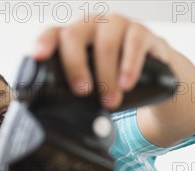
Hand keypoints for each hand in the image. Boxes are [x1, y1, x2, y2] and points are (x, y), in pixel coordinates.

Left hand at [31, 14, 173, 109]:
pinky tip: (127, 84)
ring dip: (106, 76)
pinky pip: (134, 43)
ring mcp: (117, 25)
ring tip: (110, 102)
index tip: (39, 56)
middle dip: (75, 66)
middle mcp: (92, 25)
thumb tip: (53, 120)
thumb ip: (73, 92)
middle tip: (82, 91)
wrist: (155, 76)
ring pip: (106, 43)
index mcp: (74, 37)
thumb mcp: (91, 83)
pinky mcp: (142, 32)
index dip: (44, 42)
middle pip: (74, 36)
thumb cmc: (114, 77)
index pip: (54, 33)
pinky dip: (129, 66)